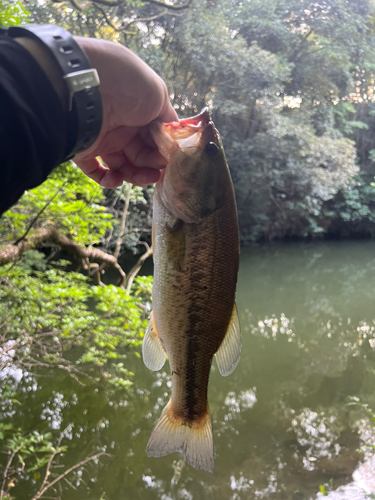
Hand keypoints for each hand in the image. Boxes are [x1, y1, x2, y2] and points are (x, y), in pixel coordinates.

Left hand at [73, 37, 177, 187]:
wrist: (85, 88)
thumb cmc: (126, 86)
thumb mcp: (158, 94)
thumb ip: (168, 116)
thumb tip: (173, 134)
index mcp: (138, 109)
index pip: (154, 135)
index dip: (163, 148)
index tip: (170, 157)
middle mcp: (121, 124)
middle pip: (141, 152)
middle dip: (153, 164)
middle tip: (159, 169)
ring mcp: (102, 138)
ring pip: (122, 165)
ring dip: (136, 175)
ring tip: (144, 178)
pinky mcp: (84, 151)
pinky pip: (95, 172)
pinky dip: (107, 180)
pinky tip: (116, 179)